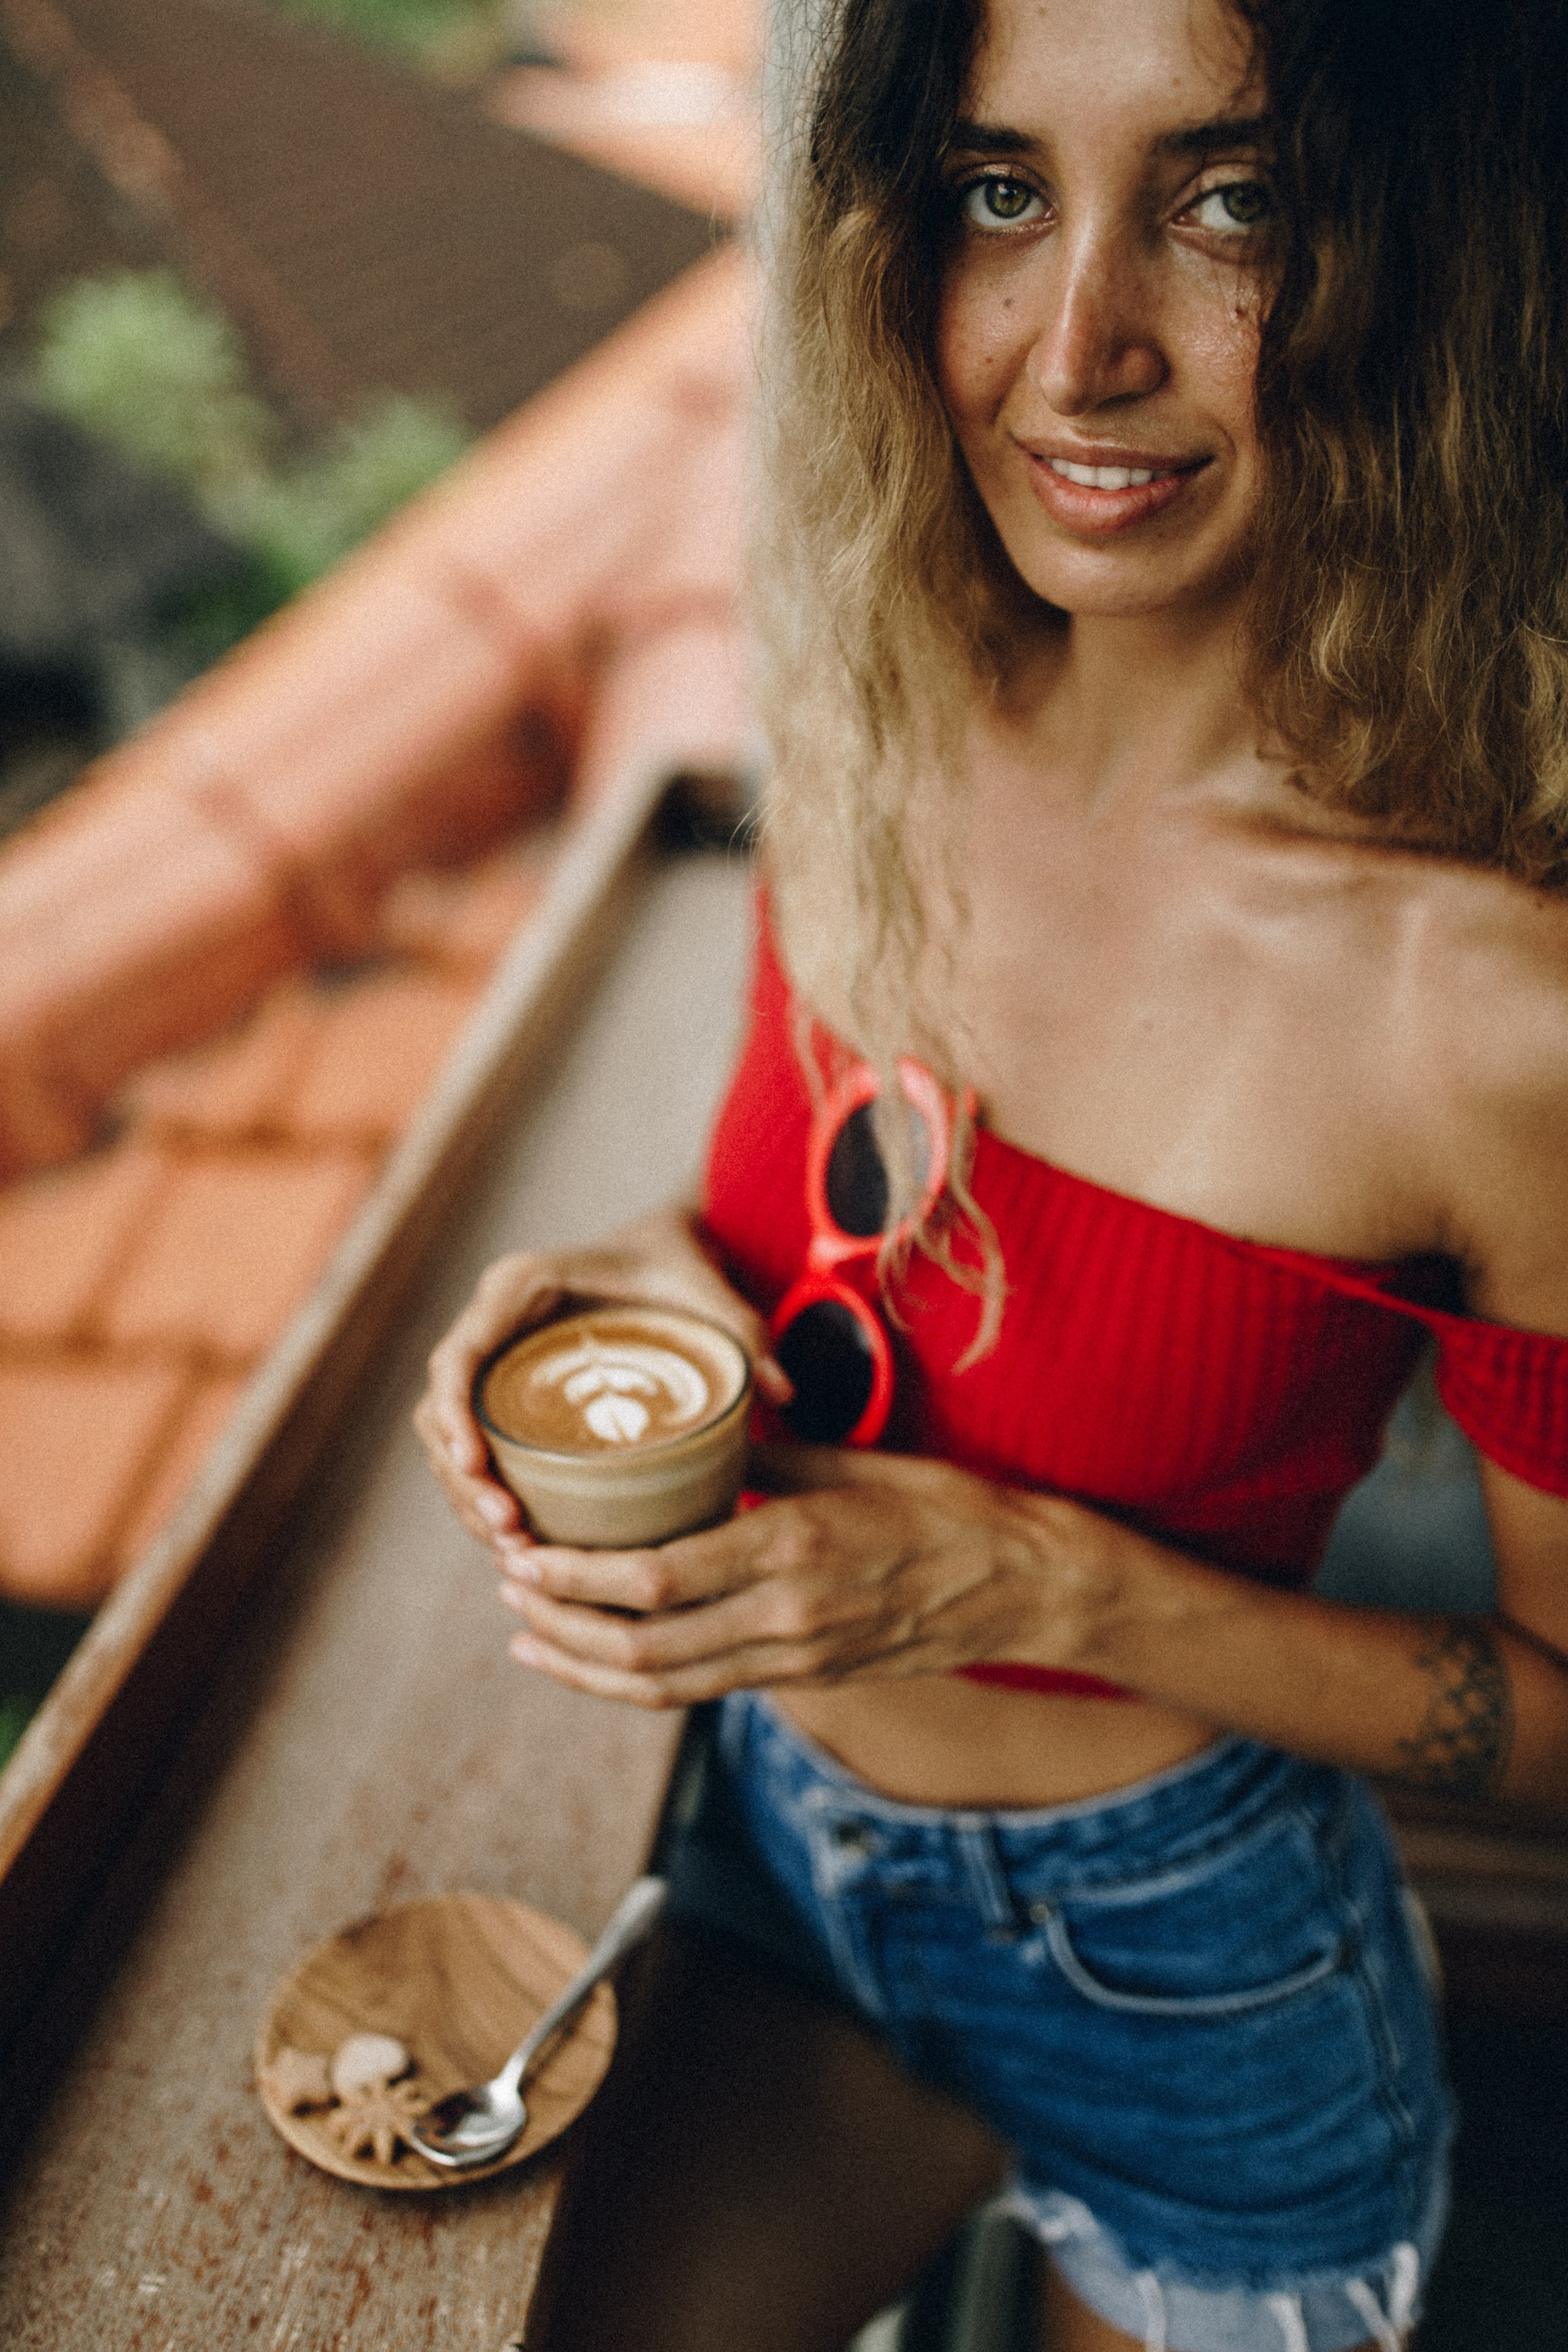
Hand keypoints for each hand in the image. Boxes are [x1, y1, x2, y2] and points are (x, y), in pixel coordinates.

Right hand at [413, 1207, 791, 1562]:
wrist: (667, 1246)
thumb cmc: (679, 1260)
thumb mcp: (706, 1284)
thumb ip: (742, 1327)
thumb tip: (784, 1394)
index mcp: (520, 1287)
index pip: (458, 1354)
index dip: (452, 1412)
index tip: (474, 1465)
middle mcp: (494, 1323)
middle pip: (441, 1409)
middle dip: (461, 1477)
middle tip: (508, 1532)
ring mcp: (495, 1362)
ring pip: (448, 1440)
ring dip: (467, 1497)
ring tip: (514, 1551)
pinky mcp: (508, 1395)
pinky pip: (476, 1449)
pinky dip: (486, 1494)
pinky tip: (522, 1541)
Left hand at [496, 1444, 1116, 1706]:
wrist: (1024, 1587)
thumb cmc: (945, 1509)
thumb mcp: (851, 1463)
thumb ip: (763, 1458)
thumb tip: (688, 1434)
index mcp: (790, 1547)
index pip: (654, 1579)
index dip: (574, 1577)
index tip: (522, 1553)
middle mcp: (784, 1618)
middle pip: (642, 1648)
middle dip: (560, 1629)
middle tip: (508, 1595)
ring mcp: (795, 1659)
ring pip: (665, 1686)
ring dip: (588, 1667)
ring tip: (531, 1639)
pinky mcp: (804, 1679)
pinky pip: (704, 1689)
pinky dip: (642, 1679)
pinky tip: (603, 1658)